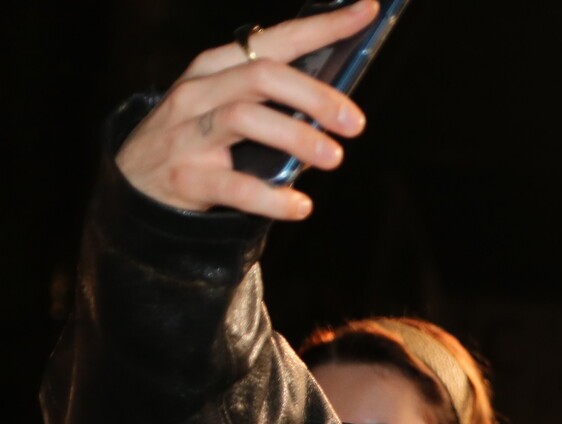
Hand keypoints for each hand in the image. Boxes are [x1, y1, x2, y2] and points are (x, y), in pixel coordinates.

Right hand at [115, 0, 378, 219]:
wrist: (136, 184)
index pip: (275, 40)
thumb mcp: (227, 107)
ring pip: (244, 118)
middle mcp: (198, 92)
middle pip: (261, 76)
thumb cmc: (199, 140)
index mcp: (216, 68)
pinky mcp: (184, 176)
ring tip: (333, 157)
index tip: (366, 12)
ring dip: (297, 137)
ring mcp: (187, 133)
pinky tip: (299, 206)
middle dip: (314, 96)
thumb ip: (273, 101)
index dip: (322, 26)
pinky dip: (272, 197)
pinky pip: (234, 185)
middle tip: (355, 123)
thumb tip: (337, 105)